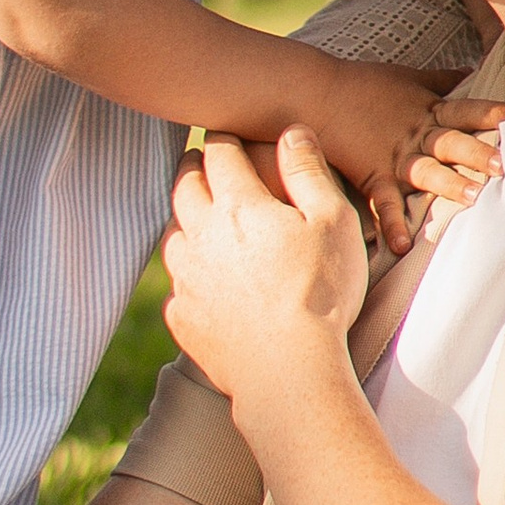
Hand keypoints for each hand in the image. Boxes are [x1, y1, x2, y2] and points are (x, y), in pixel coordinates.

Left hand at [164, 127, 372, 421]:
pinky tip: (204, 280)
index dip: (224, 139)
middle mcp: (200, 236)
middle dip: (194, 168)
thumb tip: (292, 132)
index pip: (219, 153)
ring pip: (171, 233)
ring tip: (201, 218)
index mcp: (238, 206)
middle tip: (205, 163)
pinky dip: (187, 274)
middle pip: (183, 185)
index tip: (229, 135)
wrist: (289, 372)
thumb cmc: (320, 293)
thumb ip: (308, 171)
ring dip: (184, 219)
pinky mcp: (181, 318)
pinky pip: (175, 285)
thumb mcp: (333, 221)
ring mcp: (186, 279)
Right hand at [305, 59, 504, 254]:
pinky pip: (384, 203)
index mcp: (428, 110)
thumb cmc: (361, 84)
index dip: (492, 112)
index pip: (466, 110)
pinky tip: (403, 246)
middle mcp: (415, 133)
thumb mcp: (406, 77)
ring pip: (426, 171)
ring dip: (449, 185)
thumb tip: (468, 69)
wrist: (314, 94)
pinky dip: (391, 224)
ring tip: (474, 198)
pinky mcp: (372, 175)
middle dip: (479, 153)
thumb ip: (440, 78)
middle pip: (452, 142)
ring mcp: (394, 156)